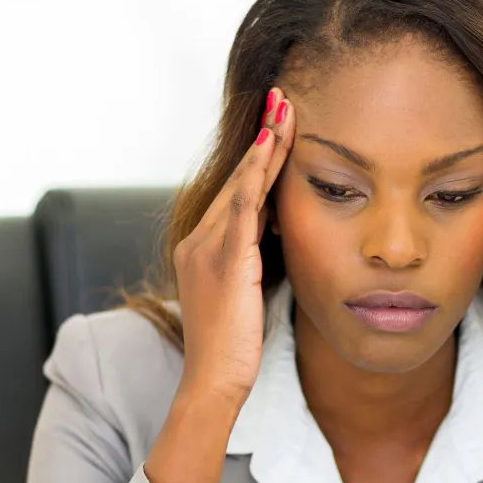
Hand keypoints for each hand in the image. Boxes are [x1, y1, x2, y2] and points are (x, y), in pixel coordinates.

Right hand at [174, 86, 293, 407]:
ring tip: (285, 109)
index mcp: (202, 251)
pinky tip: (275, 147)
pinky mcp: (224, 260)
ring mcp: (207, 248)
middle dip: (263, 139)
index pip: (237, 195)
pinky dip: (258, 173)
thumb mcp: (245, 299)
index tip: (279, 129)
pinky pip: (243, 205)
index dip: (259, 161)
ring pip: (240, 184)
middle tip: (283, 100)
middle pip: (237, 180)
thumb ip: (254, 267)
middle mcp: (198, 242)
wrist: (214, 381)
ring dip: (265, 144)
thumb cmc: (234, 351)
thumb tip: (276, 245)